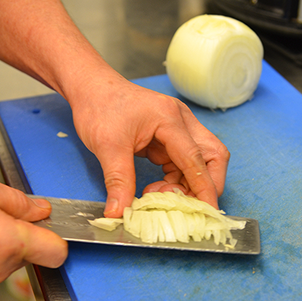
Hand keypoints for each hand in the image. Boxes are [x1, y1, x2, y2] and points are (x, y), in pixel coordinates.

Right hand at [0, 178, 67, 284]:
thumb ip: (19, 202)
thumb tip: (40, 210)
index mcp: (9, 241)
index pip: (57, 252)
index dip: (57, 238)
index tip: (50, 226)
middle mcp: (1, 265)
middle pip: (34, 254)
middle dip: (25, 236)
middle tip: (6, 217)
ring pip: (14, 260)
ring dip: (7, 244)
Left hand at [68, 72, 229, 216]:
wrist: (89, 88)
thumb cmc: (98, 107)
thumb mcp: (106, 146)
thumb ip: (118, 181)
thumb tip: (118, 212)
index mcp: (170, 119)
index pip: (197, 158)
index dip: (203, 188)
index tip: (207, 212)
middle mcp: (180, 121)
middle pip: (211, 157)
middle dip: (204, 185)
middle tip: (183, 207)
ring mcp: (175, 128)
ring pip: (196, 162)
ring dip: (184, 184)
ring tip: (155, 196)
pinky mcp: (166, 136)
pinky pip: (180, 162)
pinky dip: (173, 179)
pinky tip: (153, 189)